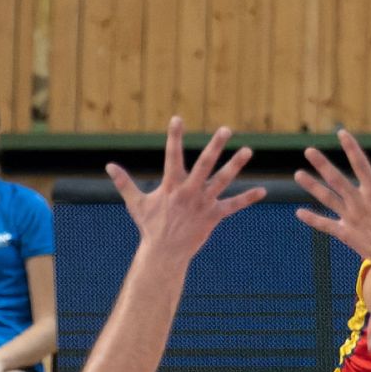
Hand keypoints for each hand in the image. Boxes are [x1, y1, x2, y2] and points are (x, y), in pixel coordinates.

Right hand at [105, 117, 266, 262]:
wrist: (165, 252)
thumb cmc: (150, 227)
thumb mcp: (136, 203)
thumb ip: (124, 183)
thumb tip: (108, 166)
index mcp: (171, 185)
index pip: (172, 155)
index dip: (174, 137)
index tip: (177, 118)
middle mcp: (189, 191)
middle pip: (205, 163)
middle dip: (216, 145)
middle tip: (226, 129)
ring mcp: (203, 203)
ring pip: (222, 180)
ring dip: (236, 165)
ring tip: (248, 150)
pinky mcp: (214, 216)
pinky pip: (233, 206)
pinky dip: (247, 198)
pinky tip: (262, 191)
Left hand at [294, 130, 370, 270]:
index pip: (360, 163)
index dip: (350, 147)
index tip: (340, 133)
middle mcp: (359, 202)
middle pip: (336, 179)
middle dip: (322, 164)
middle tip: (308, 151)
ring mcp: (350, 218)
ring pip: (327, 198)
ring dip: (312, 186)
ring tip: (298, 174)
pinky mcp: (346, 233)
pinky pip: (326, 225)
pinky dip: (313, 219)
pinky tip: (299, 213)